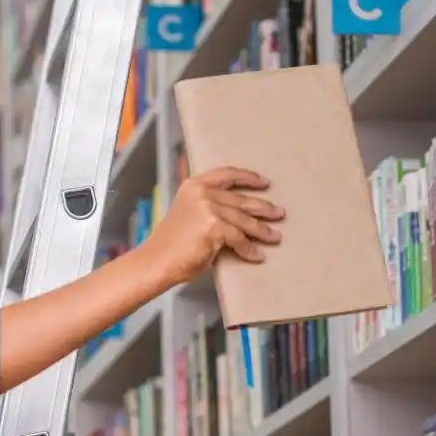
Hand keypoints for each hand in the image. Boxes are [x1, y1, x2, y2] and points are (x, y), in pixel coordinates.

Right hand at [146, 166, 283, 283]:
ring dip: (262, 230)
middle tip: (279, 213)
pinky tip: (257, 256)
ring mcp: (208, 208)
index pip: (227, 174)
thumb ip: (209, 207)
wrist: (156, 261)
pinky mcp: (214, 227)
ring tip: (275, 236)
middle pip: (241, 199)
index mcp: (194, 186)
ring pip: (244, 220)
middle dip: (263, 207)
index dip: (248, 177)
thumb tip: (241, 214)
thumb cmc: (171, 245)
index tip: (265, 183)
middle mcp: (202, 193)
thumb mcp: (189, 214)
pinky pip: (239, 239)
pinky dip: (249, 249)